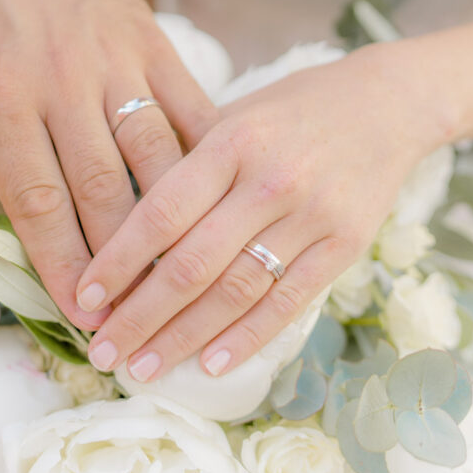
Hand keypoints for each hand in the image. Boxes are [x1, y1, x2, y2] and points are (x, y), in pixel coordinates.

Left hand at [0, 0, 215, 327]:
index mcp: (4, 101)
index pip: (37, 199)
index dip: (59, 263)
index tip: (77, 313)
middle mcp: (65, 84)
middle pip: (101, 189)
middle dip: (117, 262)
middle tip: (131, 315)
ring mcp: (119, 65)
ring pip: (154, 158)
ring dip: (168, 225)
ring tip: (174, 278)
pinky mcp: (158, 50)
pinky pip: (190, 113)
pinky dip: (204, 164)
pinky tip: (216, 208)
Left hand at [75, 49, 452, 378]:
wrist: (387, 105)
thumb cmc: (295, 110)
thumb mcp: (236, 114)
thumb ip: (188, 162)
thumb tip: (121, 219)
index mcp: (232, 142)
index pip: (162, 212)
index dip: (118, 261)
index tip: (84, 298)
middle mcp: (270, 180)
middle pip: (193, 263)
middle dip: (140, 315)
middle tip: (103, 351)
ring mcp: (312, 216)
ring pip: (236, 290)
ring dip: (183, 337)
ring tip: (143, 367)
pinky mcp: (345, 245)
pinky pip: (288, 301)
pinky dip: (247, 337)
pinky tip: (209, 364)